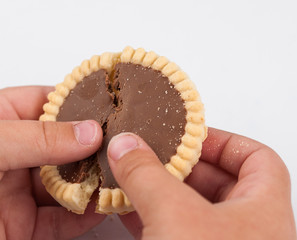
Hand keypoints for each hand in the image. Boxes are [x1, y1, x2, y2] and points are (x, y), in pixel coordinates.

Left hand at [0, 86, 104, 239]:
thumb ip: (38, 137)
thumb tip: (88, 131)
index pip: (43, 104)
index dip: (74, 103)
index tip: (105, 106)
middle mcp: (8, 155)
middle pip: (60, 146)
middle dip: (89, 146)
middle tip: (118, 144)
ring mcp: (16, 192)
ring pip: (65, 183)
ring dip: (90, 182)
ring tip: (117, 175)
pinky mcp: (20, 227)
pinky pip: (60, 221)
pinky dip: (82, 215)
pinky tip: (99, 206)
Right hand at [108, 129, 295, 238]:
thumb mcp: (176, 217)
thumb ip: (148, 175)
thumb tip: (125, 143)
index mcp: (263, 211)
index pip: (256, 158)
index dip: (223, 140)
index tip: (188, 134)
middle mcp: (247, 231)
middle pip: (218, 181)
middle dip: (180, 164)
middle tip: (150, 151)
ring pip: (191, 208)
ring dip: (159, 190)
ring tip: (131, 174)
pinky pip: (172, 231)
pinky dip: (150, 217)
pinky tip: (125, 209)